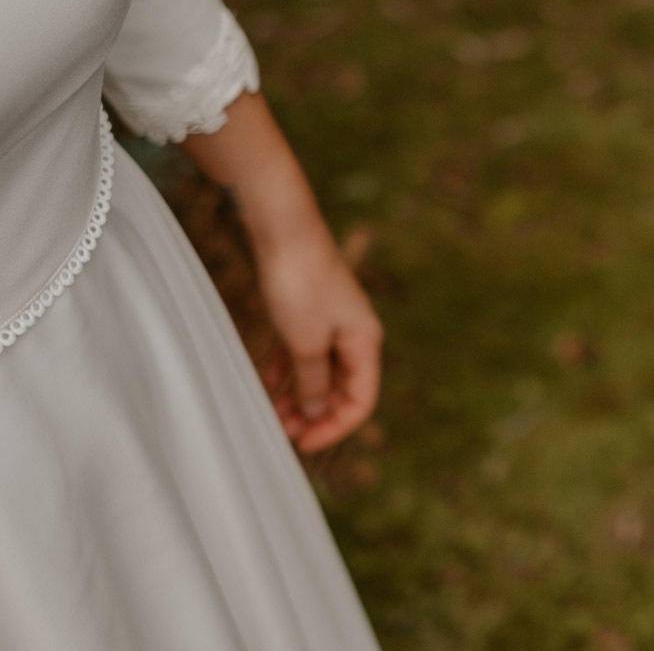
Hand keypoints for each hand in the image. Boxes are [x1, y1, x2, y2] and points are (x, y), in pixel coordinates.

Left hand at [256, 235, 383, 452]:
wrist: (285, 231)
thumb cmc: (300, 283)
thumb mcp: (306, 342)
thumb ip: (312, 382)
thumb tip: (316, 411)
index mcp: (365, 342)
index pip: (362, 400)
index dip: (335, 427)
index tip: (303, 443)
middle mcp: (355, 335)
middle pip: (341, 389)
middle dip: (314, 414)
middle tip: (281, 432)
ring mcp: (333, 323)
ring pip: (320, 373)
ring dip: (298, 396)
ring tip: (270, 413)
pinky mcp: (311, 313)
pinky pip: (304, 353)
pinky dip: (288, 371)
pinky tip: (267, 382)